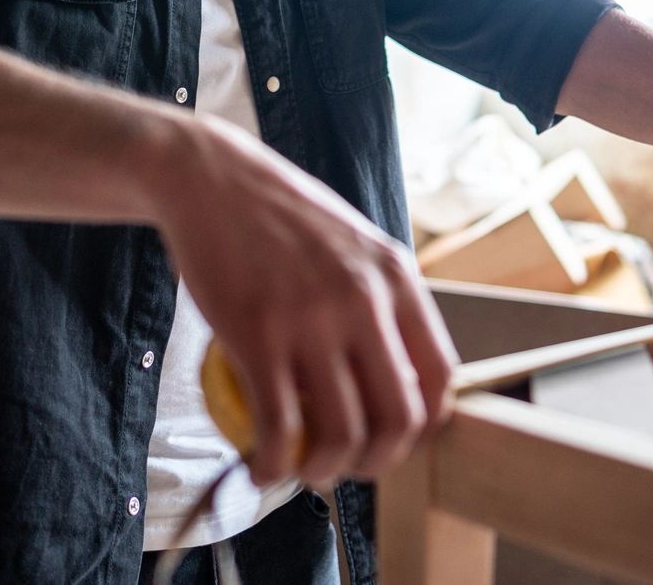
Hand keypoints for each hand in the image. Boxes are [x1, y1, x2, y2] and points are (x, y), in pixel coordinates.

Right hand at [155, 118, 457, 487]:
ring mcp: (311, 318)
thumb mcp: (354, 244)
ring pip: (342, 433)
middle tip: (350, 465)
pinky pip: (278, 427)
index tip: (397, 440)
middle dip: (379, 461)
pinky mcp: (257, 335)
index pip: (441, 374)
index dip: (425, 426)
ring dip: (326, 471)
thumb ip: (380, 299)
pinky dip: (272, 465)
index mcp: (395, 275)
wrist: (211, 180)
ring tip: (305, 471)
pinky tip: (260, 467)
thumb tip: (398, 374)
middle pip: (400, 416)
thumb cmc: (280, 217)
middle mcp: (363, 298)